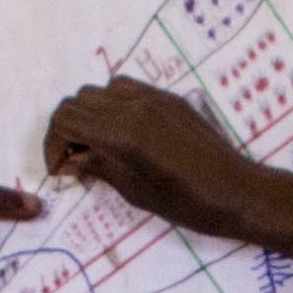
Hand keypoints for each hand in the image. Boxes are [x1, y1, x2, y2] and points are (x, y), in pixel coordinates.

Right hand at [43, 78, 286, 242]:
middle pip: (77, 101)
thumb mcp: (135, 192)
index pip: (66, 120)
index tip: (60, 170)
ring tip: (96, 145)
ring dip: (89, 114)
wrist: (239, 192)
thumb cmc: (188, 204)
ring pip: (100, 90)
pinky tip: (121, 133)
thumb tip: (71, 160)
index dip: (53, 145)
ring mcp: (154, 98)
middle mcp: (135, 106)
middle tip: (74, 161)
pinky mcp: (169, 99)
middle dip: (66, 130)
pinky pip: (127, 88)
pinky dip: (112, 105)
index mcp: (123, 133)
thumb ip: (99, 167)